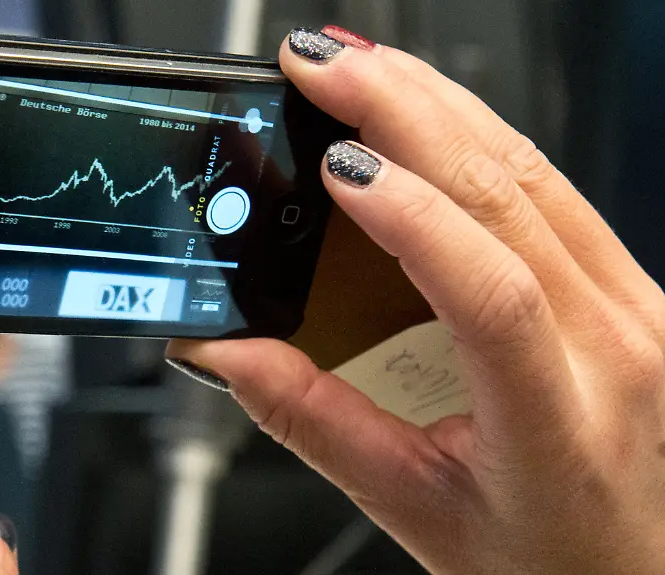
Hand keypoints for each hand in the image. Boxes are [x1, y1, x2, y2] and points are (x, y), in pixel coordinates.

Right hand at [167, 26, 664, 573]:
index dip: (410, 217)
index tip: (336, 166)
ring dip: (441, 104)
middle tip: (321, 63)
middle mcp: (620, 347)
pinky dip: (481, 136)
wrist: (640, 572)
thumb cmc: (545, 558)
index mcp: (558, 419)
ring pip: (536, 169)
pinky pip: (554, 187)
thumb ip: (312, 423)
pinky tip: (428, 114)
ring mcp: (639, 307)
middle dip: (405, 108)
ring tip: (362, 67)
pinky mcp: (632, 286)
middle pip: (514, 192)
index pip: (490, 292)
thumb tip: (229, 353)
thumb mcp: (414, 506)